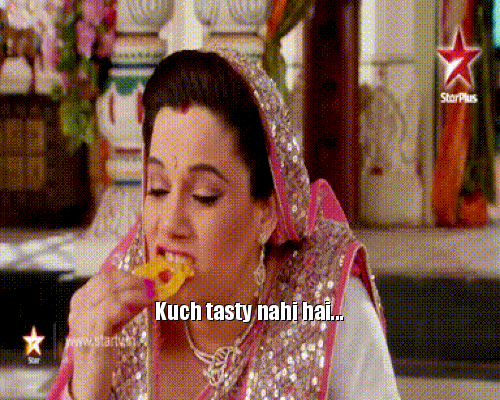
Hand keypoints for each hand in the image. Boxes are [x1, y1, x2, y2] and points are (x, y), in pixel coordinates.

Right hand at [67, 270, 155, 399]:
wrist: (90, 379)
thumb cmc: (103, 349)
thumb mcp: (113, 320)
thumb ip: (123, 303)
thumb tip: (146, 287)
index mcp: (80, 301)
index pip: (103, 276)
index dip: (127, 276)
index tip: (145, 280)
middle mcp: (78, 309)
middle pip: (106, 281)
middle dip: (133, 281)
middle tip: (152, 287)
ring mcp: (83, 321)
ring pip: (110, 292)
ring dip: (136, 291)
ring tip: (151, 296)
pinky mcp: (93, 335)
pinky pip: (111, 309)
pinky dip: (131, 303)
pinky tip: (143, 306)